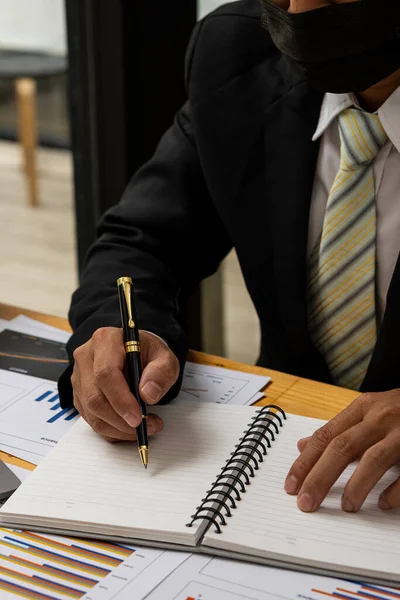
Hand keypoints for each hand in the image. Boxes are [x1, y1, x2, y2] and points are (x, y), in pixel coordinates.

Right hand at [71, 328, 179, 441]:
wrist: (136, 353)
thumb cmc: (148, 353)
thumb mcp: (165, 357)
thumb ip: (161, 372)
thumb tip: (147, 394)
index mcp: (106, 340)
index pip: (106, 373)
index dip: (121, 400)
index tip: (138, 417)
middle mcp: (86, 357)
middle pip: (95, 396)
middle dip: (121, 419)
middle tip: (145, 426)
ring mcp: (79, 376)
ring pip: (91, 412)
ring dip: (118, 427)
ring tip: (143, 427)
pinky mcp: (79, 394)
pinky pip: (91, 419)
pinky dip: (111, 429)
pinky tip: (129, 427)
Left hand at [284, 390, 399, 512]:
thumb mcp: (368, 412)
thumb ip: (338, 430)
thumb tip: (303, 447)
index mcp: (363, 408)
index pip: (325, 436)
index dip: (306, 462)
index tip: (291, 486)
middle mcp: (381, 417)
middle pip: (343, 447)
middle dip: (320, 477)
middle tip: (306, 503)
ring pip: (375, 459)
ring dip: (357, 485)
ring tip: (346, 507)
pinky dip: (396, 490)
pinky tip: (385, 504)